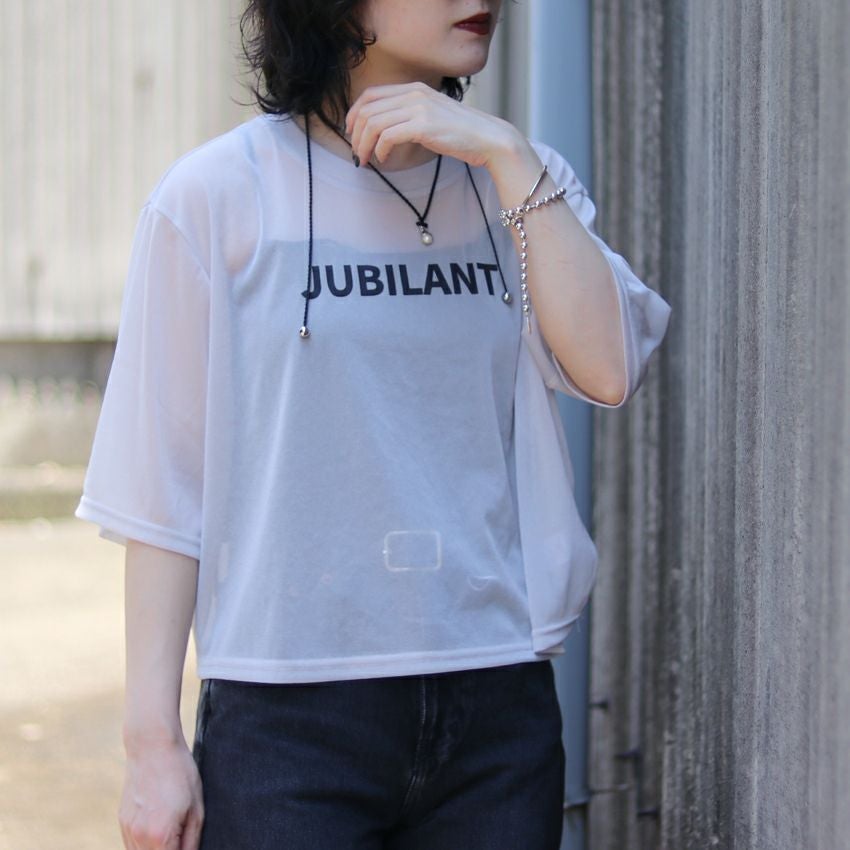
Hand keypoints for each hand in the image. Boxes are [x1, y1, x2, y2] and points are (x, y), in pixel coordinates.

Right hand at [119, 739, 203, 849]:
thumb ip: (191, 841)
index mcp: (160, 836)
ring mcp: (127, 830)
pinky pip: (132, 846)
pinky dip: (145, 846)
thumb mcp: (196, 807)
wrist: (152, 747)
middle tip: (180, 839)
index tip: (185, 845)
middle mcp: (139, 838)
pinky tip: (159, 831)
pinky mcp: (122, 822)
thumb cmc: (180, 773)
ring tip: (170, 832)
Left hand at [345, 81, 526, 170]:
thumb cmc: (461, 134)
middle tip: (356, 153)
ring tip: (366, 160)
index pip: (371, 95)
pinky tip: (383, 159)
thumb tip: (384, 132)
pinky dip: (380, 150)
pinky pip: (388, 136)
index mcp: (414, 88)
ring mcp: (419, 108)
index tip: (351, 132)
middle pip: (367, 109)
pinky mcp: (423, 125)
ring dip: (364, 145)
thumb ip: (410, 116)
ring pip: (374, 123)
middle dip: (356, 134)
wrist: (488, 138)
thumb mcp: (432, 116)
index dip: (354, 113)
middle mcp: (414, 93)